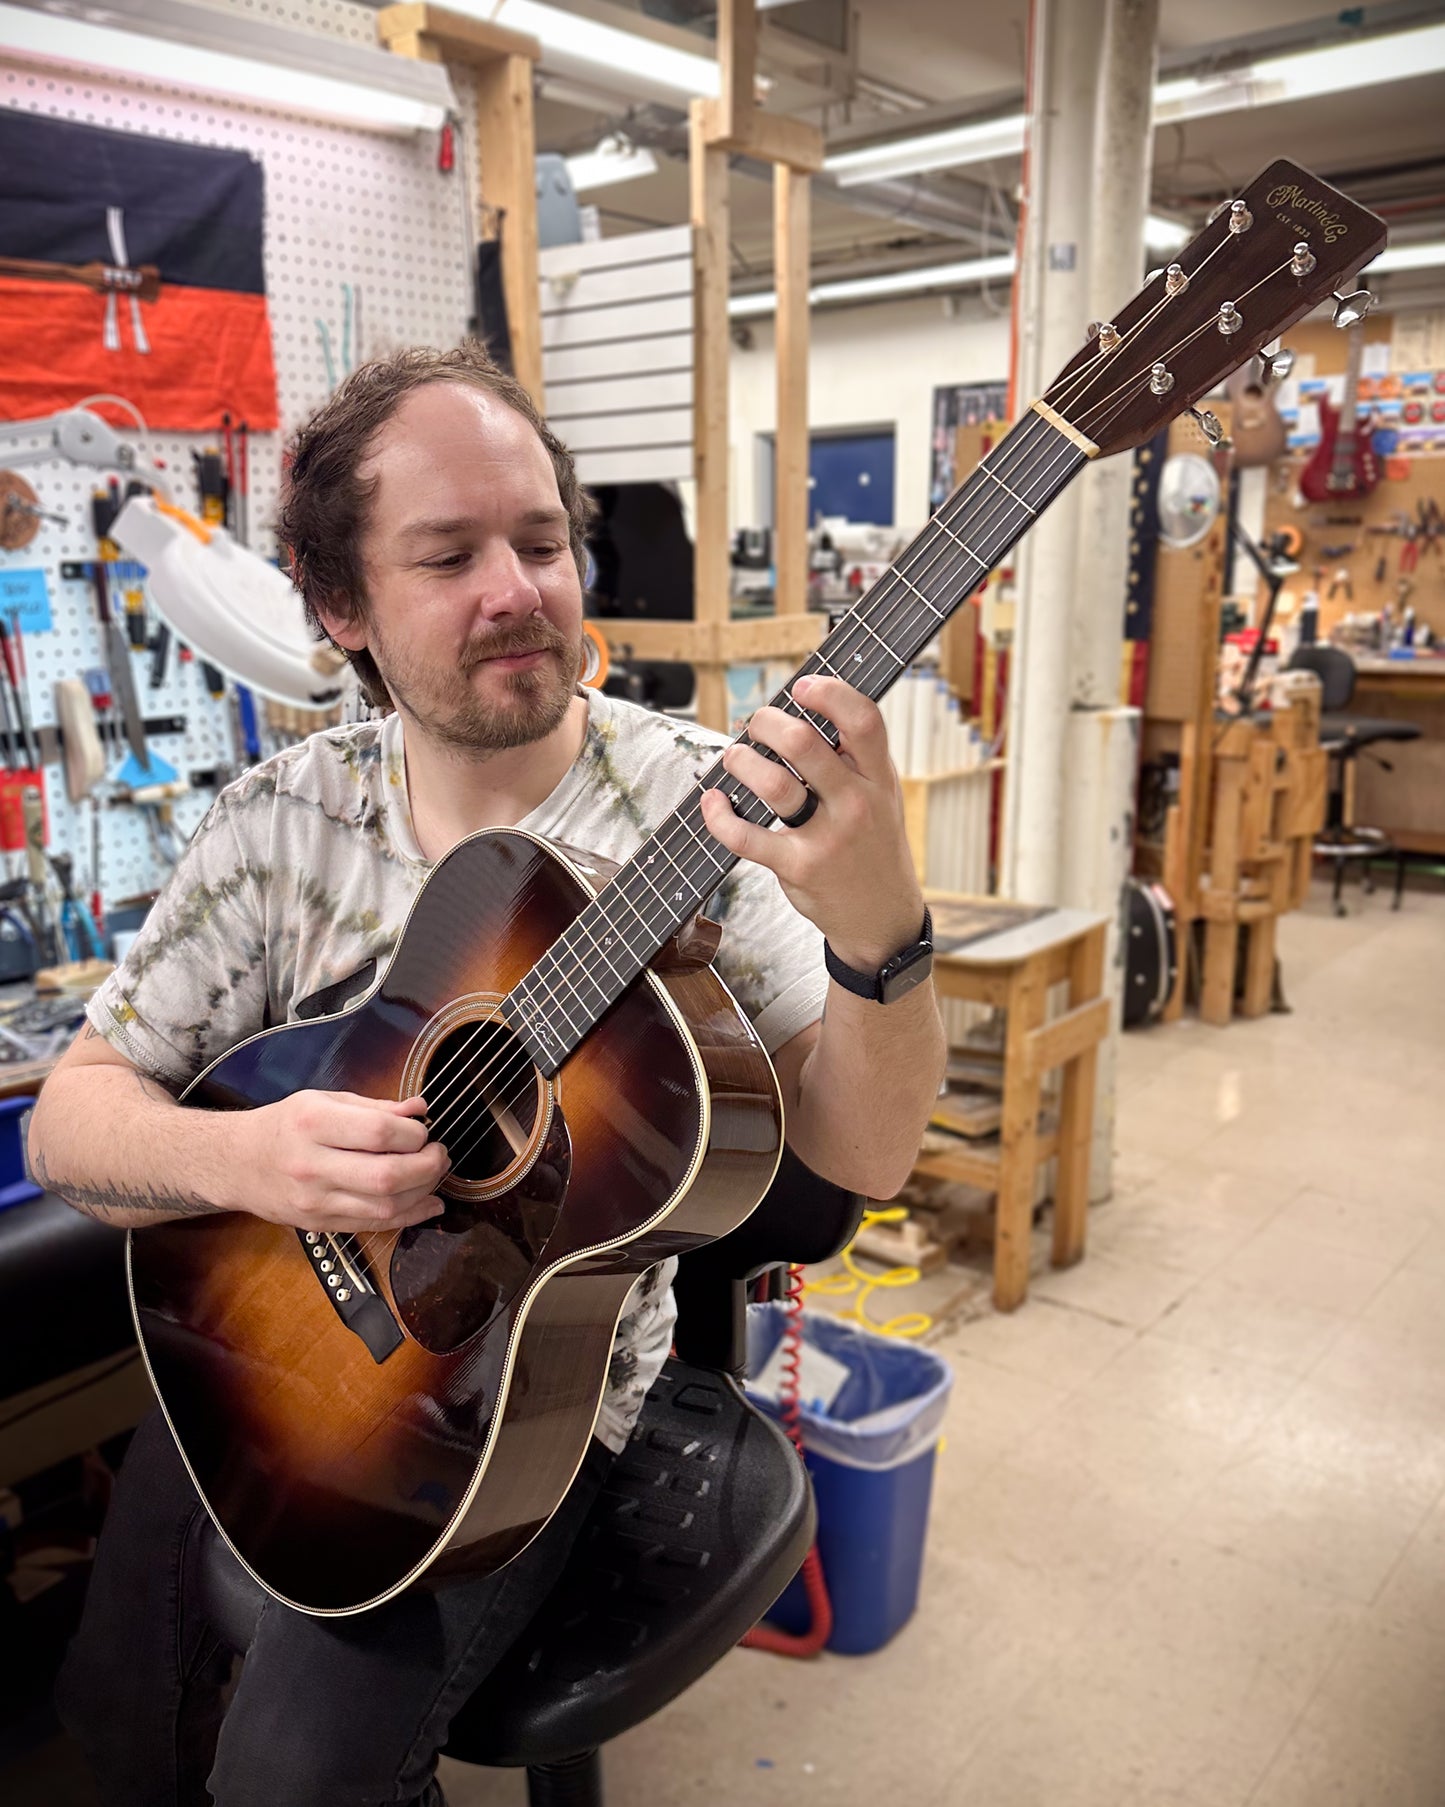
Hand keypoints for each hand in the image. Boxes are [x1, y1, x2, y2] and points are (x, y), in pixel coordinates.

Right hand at [229, 1091, 448, 1232]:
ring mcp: (315, 1201)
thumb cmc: (285, 1125)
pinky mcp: (320, 1225)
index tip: (422, 1130)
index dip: (414, 1134)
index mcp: (313, 1124)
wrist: (236, 1162)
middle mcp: (311, 1165)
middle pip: (386, 1176)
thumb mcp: (325, 1100)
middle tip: (440, 1154)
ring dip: (423, 1192)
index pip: (379, 1133)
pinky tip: (428, 1203)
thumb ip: (375, 1107)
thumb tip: (419, 1109)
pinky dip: (409, 1216)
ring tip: (435, 1174)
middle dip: (427, 1167)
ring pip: (384, 1207)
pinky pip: (374, 1226)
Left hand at [698, 674, 925, 970]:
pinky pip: (747, 837)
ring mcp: (828, 837)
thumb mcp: (882, 796)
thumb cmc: (872, 844)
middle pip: (805, 744)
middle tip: (756, 723)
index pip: (863, 721)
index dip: (830, 693)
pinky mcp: (798, 867)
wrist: (881, 915)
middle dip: (768, 723)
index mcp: (879, 778)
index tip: (802, 685)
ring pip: (773, 785)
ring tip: (735, 758)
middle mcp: (857, 804)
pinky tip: (713, 803)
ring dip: (742, 762)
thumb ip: (856, 757)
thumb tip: (806, 708)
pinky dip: (719, 817)